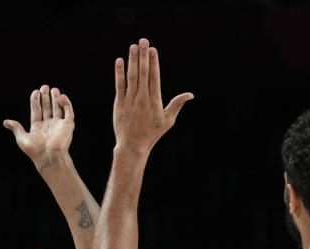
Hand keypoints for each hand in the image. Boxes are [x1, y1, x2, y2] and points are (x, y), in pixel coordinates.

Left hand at [3, 84, 74, 170]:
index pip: (37, 110)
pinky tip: (61, 96)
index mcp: (38, 128)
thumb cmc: (34, 150)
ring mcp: (59, 125)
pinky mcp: (68, 125)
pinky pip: (68, 111)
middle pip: (47, 108)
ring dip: (56, 98)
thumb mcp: (21, 138)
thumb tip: (5, 122)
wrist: (49, 156)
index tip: (35, 92)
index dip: (36, 101)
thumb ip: (16, 127)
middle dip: (46, 97)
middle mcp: (49, 125)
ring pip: (58, 108)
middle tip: (44, 87)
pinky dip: (66, 103)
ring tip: (53, 89)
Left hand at [113, 38, 192, 153]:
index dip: (153, 62)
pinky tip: (120, 61)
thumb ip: (177, 105)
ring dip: (132, 60)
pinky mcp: (119, 104)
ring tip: (133, 46)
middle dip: (143, 56)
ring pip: (131, 77)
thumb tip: (190, 95)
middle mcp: (142, 99)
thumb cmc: (152, 134)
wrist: (133, 146)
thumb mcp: (168, 120)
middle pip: (143, 73)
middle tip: (143, 41)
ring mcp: (130, 101)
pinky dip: (119, 73)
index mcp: (155, 101)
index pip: (154, 77)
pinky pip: (119, 85)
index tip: (153, 50)